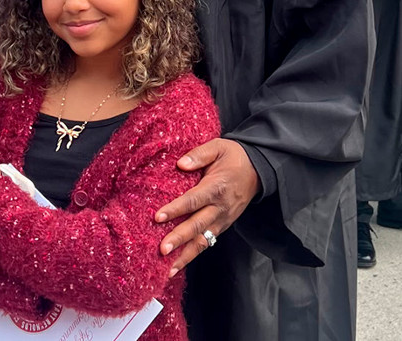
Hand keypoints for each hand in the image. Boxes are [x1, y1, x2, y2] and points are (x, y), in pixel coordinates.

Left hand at [155, 139, 259, 275]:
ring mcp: (223, 219)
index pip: (194, 200)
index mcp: (217, 187)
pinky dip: (194, 254)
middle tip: (162, 249)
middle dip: (179, 239)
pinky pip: (207, 242)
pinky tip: (179, 263)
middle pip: (197, 225)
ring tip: (168, 269)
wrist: (259, 170)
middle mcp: (220, 207)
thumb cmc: (234, 157)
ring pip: (203, 241)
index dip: (176, 209)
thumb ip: (200, 154)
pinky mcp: (223, 226)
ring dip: (186, 255)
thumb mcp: (219, 147)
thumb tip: (181, 163)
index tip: (158, 217)